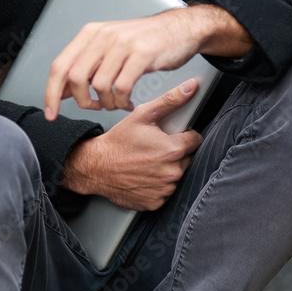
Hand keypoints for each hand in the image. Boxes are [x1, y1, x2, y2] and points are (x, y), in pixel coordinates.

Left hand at [44, 4, 253, 119]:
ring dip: (106, 104)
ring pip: (98, 85)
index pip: (59, 66)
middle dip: (82, 102)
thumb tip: (61, 91)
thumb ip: (85, 67)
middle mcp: (103, 36)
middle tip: (95, 108)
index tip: (51, 113)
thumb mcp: (109, 49)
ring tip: (116, 104)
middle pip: (74, 78)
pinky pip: (122, 87)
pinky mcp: (142, 54)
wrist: (180, 28)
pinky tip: (128, 103)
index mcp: (90, 34)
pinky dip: (122, 102)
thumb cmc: (145, 41)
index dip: (51, 93)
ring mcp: (122, 44)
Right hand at [60, 82, 202, 210]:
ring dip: (168, 170)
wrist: (96, 166)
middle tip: (155, 148)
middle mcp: (172, 172)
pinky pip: (165, 192)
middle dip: (176, 153)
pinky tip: (145, 176)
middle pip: (187, 159)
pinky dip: (158, 186)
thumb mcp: (143, 115)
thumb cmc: (118, 141)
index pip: (195, 140)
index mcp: (173, 149)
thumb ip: (170, 101)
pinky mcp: (155, 202)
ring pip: (177, 176)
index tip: (172, 135)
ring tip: (148, 162)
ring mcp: (164, 189)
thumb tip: (191, 87)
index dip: (184, 135)